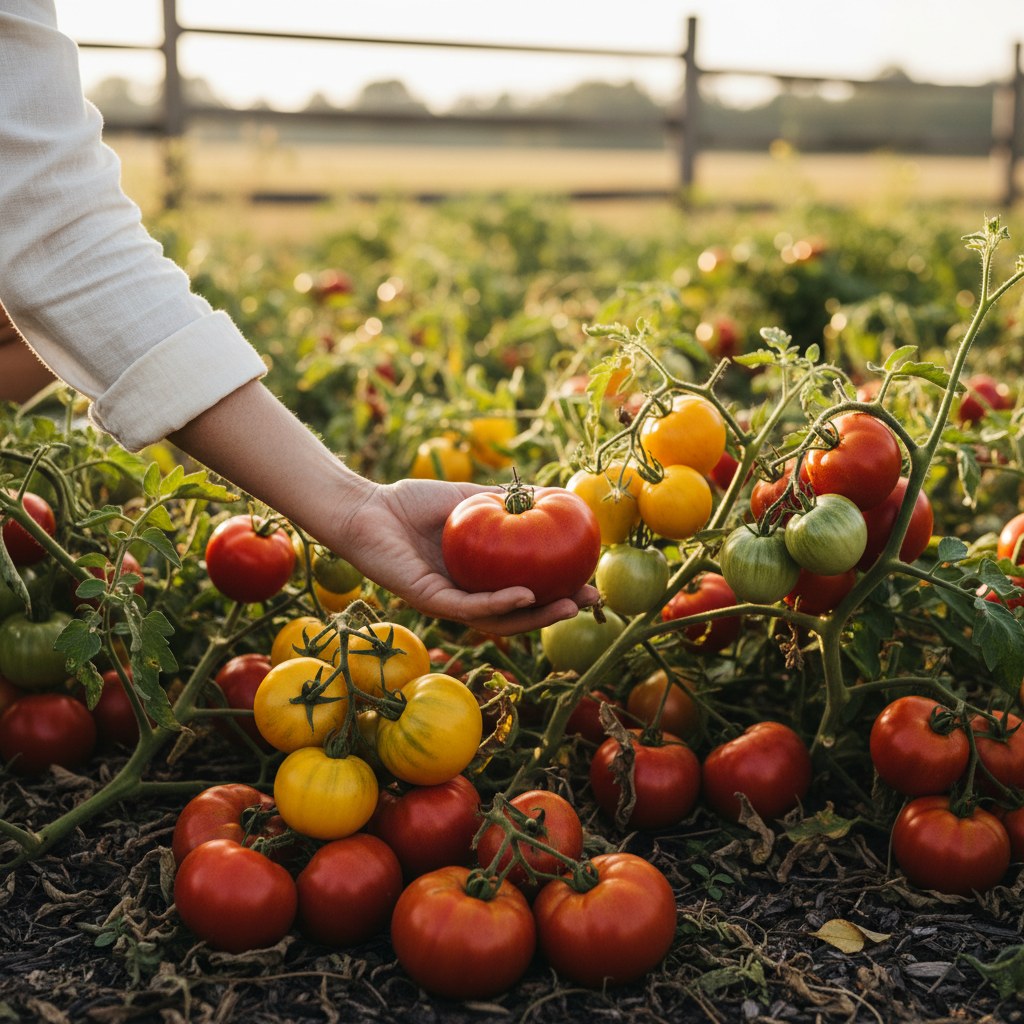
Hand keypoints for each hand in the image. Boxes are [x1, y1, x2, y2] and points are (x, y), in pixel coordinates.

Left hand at [338, 478, 599, 635]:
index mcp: (478, 576)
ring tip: (567, 606)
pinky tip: (525, 595)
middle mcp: (467, 595)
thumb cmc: (412, 502)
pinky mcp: (429, 600)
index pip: (526, 590)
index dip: (559, 589)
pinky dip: (500, 603)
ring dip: (536, 617)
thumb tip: (552, 492)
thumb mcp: (470, 498)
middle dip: (557, 611)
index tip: (591, 577)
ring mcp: (449, 602)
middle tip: (590, 600)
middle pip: (519, 614)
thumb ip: (506, 500)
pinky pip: (469, 608)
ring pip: (498, 620)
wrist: (368, 508)